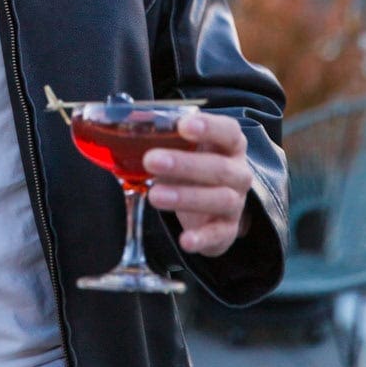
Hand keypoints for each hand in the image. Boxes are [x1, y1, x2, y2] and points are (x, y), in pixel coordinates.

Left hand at [143, 113, 252, 256]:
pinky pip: (218, 234)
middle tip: (151, 160)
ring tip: (155, 195)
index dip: (209, 127)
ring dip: (186, 197)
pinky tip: (185, 240)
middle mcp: (238, 172)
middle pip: (219, 167)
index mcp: (229, 144)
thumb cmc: (194, 165)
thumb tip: (127, 128)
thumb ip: (164, 137)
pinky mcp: (227, 229)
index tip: (183, 126)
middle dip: (185, 164)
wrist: (213, 205)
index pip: (228, 131)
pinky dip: (202, 238)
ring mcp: (236, 202)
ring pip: (219, 199)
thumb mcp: (183, 148)